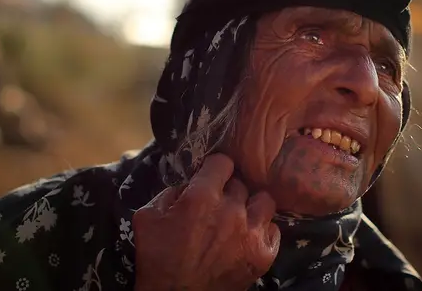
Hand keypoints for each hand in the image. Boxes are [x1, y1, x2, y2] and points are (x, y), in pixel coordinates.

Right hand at [133, 153, 280, 290]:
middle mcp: (231, 210)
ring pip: (265, 201)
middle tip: (219, 204)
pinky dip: (262, 231)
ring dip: (252, 206)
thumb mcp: (148, 216)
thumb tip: (191, 183)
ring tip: (241, 216)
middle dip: (229, 190)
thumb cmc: (157, 259)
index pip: (223, 162)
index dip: (215, 168)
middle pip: (241, 183)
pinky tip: (249, 236)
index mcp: (202, 197)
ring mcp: (251, 233)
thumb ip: (171, 191)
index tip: (211, 176)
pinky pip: (273, 230)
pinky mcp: (263, 255)